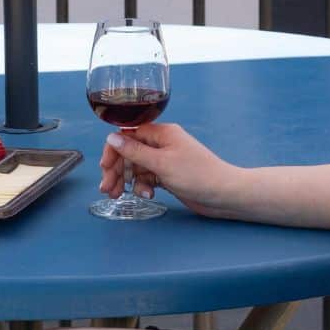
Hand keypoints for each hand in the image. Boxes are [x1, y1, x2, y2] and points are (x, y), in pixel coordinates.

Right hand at [100, 123, 239, 215]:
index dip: (113, 150)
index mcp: (162, 133)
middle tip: (107, 188)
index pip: (128, 135)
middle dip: (117, 170)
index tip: (105, 167)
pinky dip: (143, 186)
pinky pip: (147, 178)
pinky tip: (147, 195)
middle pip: (129, 153)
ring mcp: (165, 160)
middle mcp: (162, 144)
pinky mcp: (168, 176)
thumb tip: (111, 137)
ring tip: (118, 196)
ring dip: (127, 181)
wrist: (224, 195)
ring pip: (136, 167)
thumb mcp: (161, 163)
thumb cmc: (196, 174)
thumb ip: (134, 151)